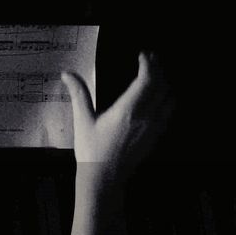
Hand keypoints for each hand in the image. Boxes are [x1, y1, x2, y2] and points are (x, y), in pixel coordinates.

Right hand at [62, 52, 173, 188]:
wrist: (103, 179)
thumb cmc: (91, 150)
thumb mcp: (82, 121)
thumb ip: (78, 94)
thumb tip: (67, 74)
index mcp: (127, 111)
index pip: (146, 80)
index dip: (148, 64)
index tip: (142, 55)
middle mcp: (145, 117)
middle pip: (161, 85)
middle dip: (157, 69)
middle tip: (150, 60)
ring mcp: (153, 128)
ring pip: (168, 98)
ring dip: (164, 84)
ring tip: (154, 76)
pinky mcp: (155, 137)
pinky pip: (167, 113)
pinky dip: (166, 100)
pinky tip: (157, 99)